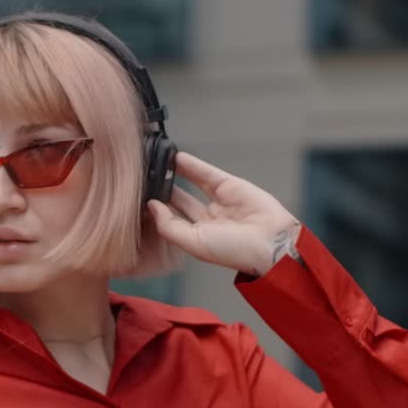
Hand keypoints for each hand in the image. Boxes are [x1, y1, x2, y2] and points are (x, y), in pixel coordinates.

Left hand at [149, 152, 301, 276]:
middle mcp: (207, 221)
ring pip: (190, 185)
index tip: (136, 199)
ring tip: (155, 164)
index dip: (155, 211)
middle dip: (162, 191)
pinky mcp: (229, 186)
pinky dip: (191, 164)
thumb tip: (151, 206)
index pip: (170, 222)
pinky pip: (205, 173)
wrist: (271, 241)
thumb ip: (169, 226)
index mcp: (197, 239)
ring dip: (173, 175)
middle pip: (178, 202)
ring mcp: (218, 202)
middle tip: (142, 179)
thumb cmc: (234, 250)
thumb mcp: (194, 243)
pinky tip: (175, 157)